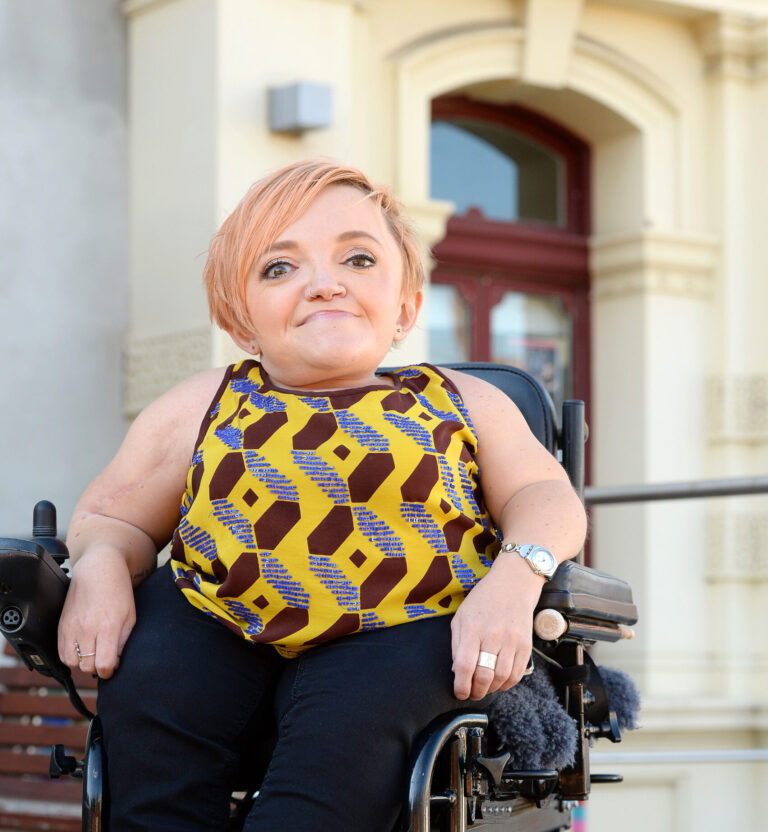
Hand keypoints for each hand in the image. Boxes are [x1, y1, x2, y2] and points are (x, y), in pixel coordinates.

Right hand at [58, 548, 136, 679]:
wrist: (98, 569)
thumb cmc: (119, 592)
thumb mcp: (130, 616)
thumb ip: (123, 642)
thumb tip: (115, 663)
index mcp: (108, 627)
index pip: (104, 664)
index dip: (110, 672)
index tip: (113, 667)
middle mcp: (87, 629)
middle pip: (87, 666)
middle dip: (97, 667)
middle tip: (104, 658)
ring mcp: (71, 627)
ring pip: (72, 663)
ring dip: (82, 663)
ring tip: (93, 652)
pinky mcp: (61, 625)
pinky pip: (61, 653)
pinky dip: (71, 656)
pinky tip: (81, 648)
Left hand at [450, 554, 543, 699]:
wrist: (514, 584)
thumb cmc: (483, 600)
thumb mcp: (461, 616)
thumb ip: (457, 644)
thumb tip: (457, 671)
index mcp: (472, 628)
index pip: (464, 665)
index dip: (460, 685)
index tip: (459, 692)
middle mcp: (493, 635)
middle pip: (484, 676)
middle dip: (475, 691)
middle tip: (472, 694)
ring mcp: (512, 640)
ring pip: (501, 678)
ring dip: (491, 689)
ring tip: (484, 688)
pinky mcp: (526, 644)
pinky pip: (517, 674)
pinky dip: (507, 684)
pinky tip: (499, 682)